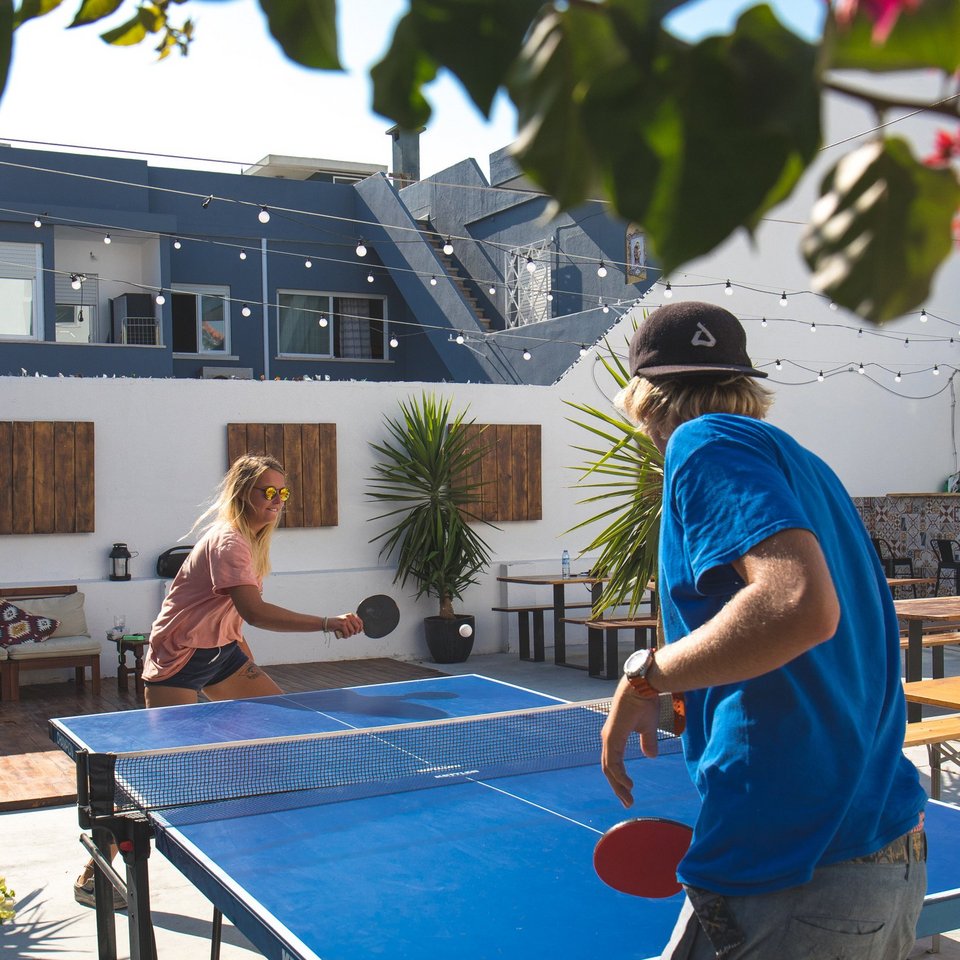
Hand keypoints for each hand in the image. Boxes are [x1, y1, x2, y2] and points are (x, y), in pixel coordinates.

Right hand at [328, 612, 362, 637]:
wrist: (327, 623)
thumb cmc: (337, 624)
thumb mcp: (346, 621)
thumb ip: (352, 624)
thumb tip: (361, 630)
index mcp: (351, 615)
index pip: (360, 622)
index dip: (361, 628)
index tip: (358, 632)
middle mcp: (349, 616)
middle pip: (357, 627)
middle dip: (355, 632)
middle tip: (351, 634)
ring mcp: (345, 620)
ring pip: (352, 631)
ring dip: (349, 635)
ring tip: (346, 635)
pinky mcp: (342, 624)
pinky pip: (347, 633)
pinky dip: (346, 636)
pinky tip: (344, 636)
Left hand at [601, 677, 662, 807]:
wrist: (642, 687)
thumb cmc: (645, 702)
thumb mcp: (648, 727)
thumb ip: (647, 742)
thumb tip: (650, 756)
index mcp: (615, 738)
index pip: (613, 763)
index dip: (619, 779)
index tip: (629, 792)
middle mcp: (609, 739)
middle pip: (609, 769)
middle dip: (617, 787)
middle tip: (627, 802)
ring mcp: (609, 738)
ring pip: (609, 768)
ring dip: (618, 785)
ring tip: (628, 798)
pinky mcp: (612, 737)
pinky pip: (612, 762)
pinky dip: (619, 775)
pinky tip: (627, 785)